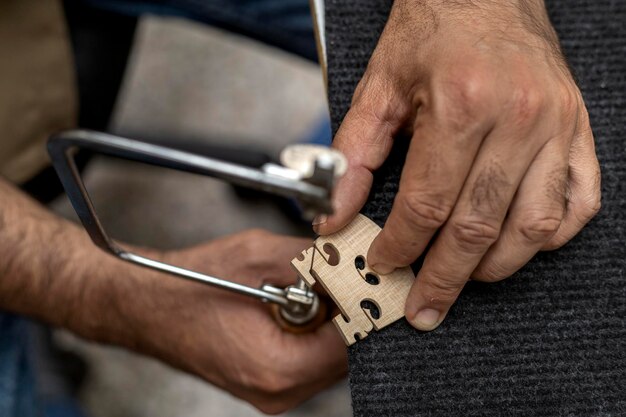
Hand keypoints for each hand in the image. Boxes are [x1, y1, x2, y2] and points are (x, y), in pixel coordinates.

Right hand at [82, 230, 346, 413]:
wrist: (145, 306)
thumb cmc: (187, 284)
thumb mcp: (257, 256)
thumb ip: (312, 259)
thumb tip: (350, 258)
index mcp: (277, 366)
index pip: (351, 340)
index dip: (360, 302)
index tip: (362, 275)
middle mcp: (279, 391)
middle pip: (346, 353)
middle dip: (344, 311)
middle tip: (333, 276)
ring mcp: (274, 394)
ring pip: (331, 358)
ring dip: (328, 322)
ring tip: (304, 290)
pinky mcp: (269, 385)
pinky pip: (310, 360)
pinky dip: (312, 333)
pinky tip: (292, 307)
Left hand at [316, 0, 600, 329]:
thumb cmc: (432, 31)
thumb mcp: (379, 88)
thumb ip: (352, 156)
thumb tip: (333, 216)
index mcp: (462, 106)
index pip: (427, 205)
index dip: (401, 246)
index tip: (385, 264)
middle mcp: (517, 119)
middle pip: (478, 227)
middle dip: (444, 278)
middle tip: (423, 307)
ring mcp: (556, 127)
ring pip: (531, 226)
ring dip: (495, 266)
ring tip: (464, 279)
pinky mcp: (579, 129)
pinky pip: (579, 202)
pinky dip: (550, 235)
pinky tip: (520, 243)